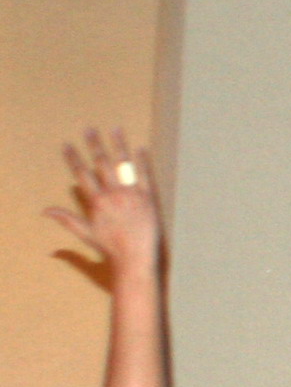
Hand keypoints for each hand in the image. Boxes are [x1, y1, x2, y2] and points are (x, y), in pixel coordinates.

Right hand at [46, 128, 158, 266]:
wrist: (135, 258)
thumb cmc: (109, 247)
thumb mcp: (85, 232)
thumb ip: (66, 218)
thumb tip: (45, 211)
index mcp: (97, 202)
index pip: (82, 174)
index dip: (73, 158)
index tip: (66, 144)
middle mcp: (113, 195)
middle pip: (101, 164)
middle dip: (94, 145)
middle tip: (89, 128)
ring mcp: (132, 195)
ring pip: (124, 165)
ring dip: (119, 145)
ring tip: (115, 129)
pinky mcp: (149, 199)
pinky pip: (145, 176)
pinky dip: (143, 162)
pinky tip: (141, 148)